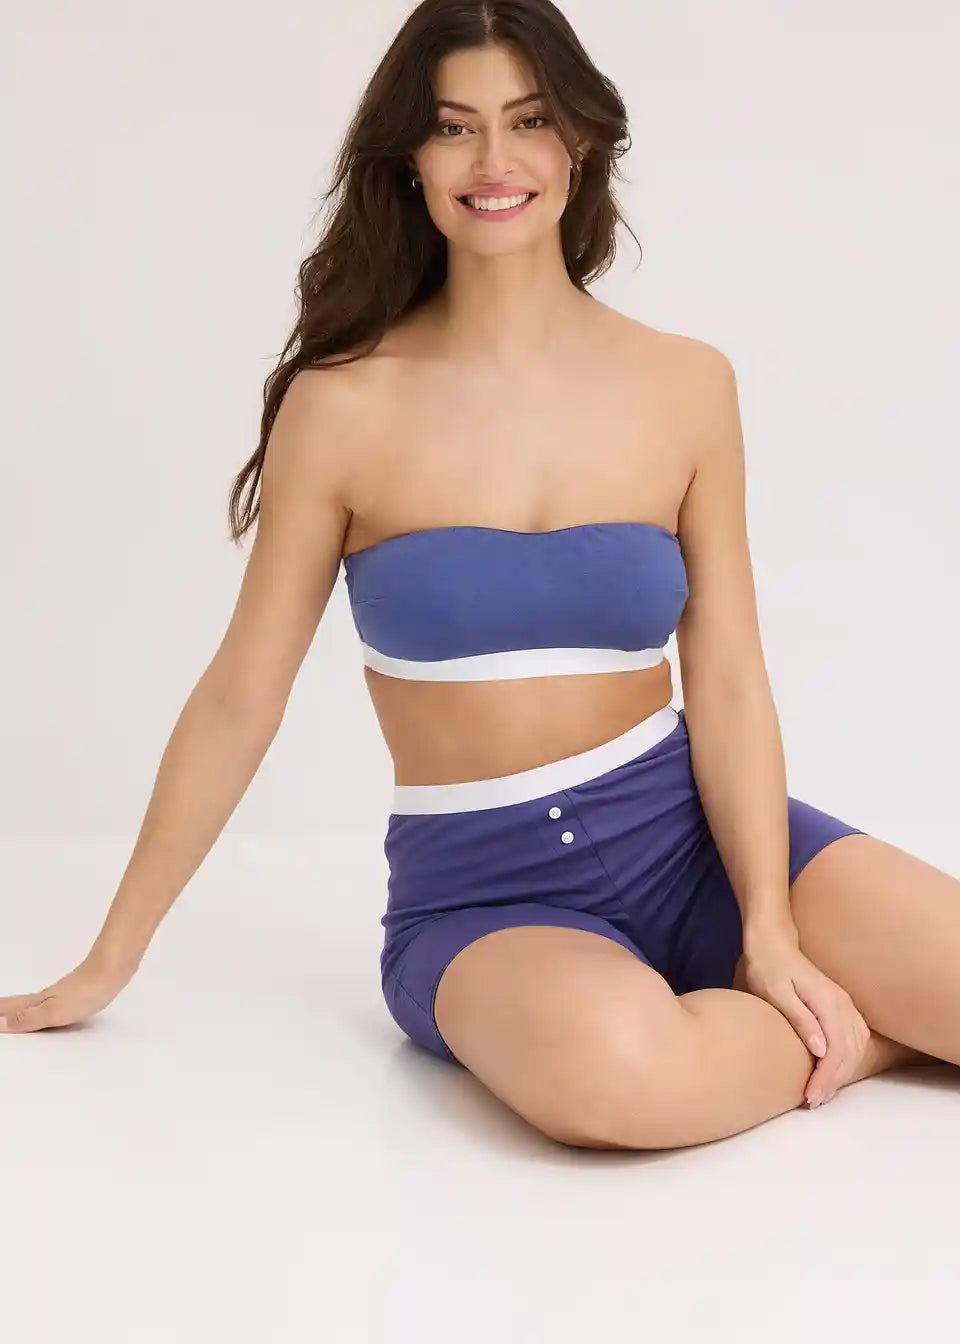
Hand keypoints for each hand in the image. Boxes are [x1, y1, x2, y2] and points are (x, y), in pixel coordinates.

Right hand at [0, 951, 137, 1032]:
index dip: (0, 1014)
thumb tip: (1, 1024)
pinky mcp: (76, 992)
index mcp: (39, 1002)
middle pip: (20, 1003)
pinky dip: (38, 1006)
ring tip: (10, 1012)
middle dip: (4, 1008)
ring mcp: (62, 993)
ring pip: (33, 1001)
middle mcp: (47, 996)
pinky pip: (49, 1001)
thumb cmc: (86, 991)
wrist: (112, 970)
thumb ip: (28, 1019)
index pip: (12, 1009)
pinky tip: (47, 1007)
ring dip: (18, 1007)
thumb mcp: (54, 1011)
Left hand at [740, 935, 870, 1106]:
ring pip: (856, 1049)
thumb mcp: (776, 992)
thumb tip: (820, 1049)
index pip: (837, 1049)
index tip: (810, 1097)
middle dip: (834, 1082)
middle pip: (850, 1053)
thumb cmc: (769, 968)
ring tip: (820, 1094)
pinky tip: (831, 1073)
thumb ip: (800, 1019)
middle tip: (812, 1102)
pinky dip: (846, 1061)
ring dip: (842, 1074)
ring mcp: (845, 1006)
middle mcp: (843, 1005)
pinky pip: (854, 1041)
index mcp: (828, 1002)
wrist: (774, 945)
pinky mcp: (841, 1009)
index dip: (826, 1077)